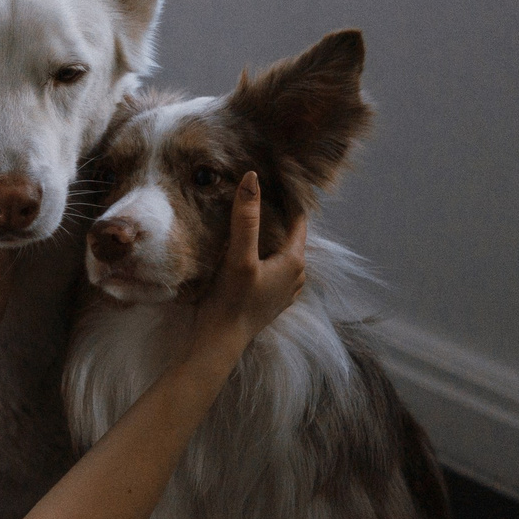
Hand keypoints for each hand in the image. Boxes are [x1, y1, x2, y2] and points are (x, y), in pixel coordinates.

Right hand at [195, 172, 306, 351]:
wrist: (220, 342)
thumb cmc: (232, 301)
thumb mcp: (239, 256)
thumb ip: (246, 218)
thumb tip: (252, 178)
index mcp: (295, 261)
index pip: (298, 218)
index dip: (288, 196)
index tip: (275, 175)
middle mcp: (296, 275)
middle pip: (289, 234)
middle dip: (276, 214)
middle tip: (258, 191)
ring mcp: (284, 288)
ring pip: (280, 251)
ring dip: (268, 235)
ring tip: (250, 216)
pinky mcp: (270, 298)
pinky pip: (271, 266)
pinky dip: (262, 253)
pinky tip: (245, 248)